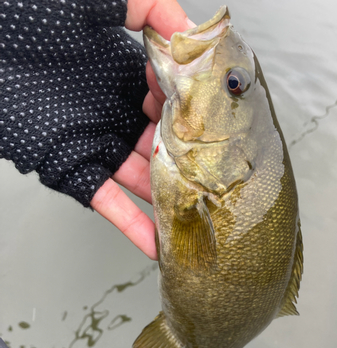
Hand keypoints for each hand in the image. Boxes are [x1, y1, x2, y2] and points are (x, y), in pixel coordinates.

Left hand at [90, 0, 194, 260]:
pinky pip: (107, 203)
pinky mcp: (73, 170)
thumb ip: (147, 7)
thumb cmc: (27, 16)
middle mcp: (115, 116)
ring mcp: (96, 146)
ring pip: (142, 179)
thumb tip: (189, 32)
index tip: (207, 113)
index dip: (190, 110)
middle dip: (188, 162)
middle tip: (218, 177)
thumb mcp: (95, 2)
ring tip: (200, 217)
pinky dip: (132, 225)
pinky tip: (157, 243)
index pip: (171, 103)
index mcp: (122, 79)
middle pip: (162, 147)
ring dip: (169, 199)